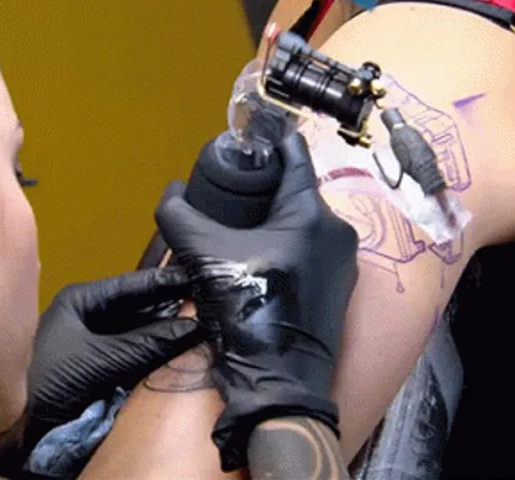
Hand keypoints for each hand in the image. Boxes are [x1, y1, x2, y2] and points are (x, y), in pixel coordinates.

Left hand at [24, 267, 205, 448]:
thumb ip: (147, 342)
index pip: (131, 284)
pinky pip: (135, 352)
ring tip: (200, 321)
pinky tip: (179, 348)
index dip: (165, 282)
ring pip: (140, 330)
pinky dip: (156, 350)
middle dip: (170, 308)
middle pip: (139, 307)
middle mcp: (87, 317)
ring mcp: (94, 342)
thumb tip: (191, 326)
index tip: (197, 276)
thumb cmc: (46, 386)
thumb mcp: (101, 360)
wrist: (22, 430)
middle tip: (206, 301)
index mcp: (78, 302)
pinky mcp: (101, 366)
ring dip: (166, 330)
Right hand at [155, 133, 358, 469]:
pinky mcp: (341, 288)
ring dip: (276, 220)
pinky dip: (289, 246)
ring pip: (306, 223)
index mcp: (311, 213)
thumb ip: (180, 217)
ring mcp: (345, 262)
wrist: (280, 381)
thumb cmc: (249, 314)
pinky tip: (261, 258)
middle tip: (234, 187)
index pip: (294, 154)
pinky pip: (313, 251)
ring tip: (242, 225)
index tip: (251, 134)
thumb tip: (169, 193)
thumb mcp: (205, 257)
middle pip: (298, 191)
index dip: (270, 139)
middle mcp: (338, 231)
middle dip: (266, 187)